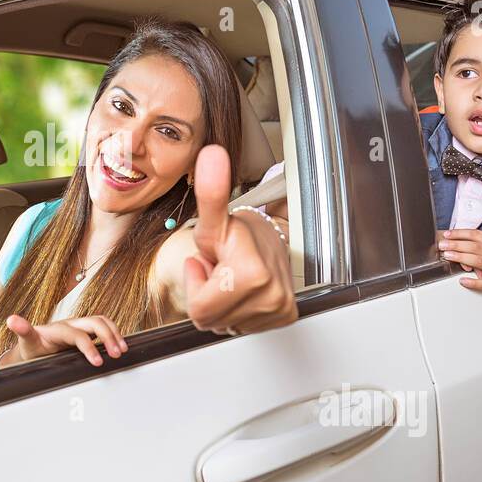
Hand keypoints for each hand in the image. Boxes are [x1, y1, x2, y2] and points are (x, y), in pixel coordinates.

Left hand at [0, 314, 126, 367]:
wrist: (34, 346)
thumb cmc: (32, 346)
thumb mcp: (26, 341)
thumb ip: (22, 330)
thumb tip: (11, 319)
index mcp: (59, 329)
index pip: (78, 334)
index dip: (89, 347)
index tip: (98, 362)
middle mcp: (72, 324)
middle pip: (95, 322)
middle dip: (108, 336)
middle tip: (117, 354)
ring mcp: (80, 326)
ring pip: (102, 322)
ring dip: (114, 334)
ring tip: (123, 350)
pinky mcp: (86, 331)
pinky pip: (103, 328)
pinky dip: (114, 335)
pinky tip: (119, 348)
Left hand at [183, 145, 298, 334]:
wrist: (272, 236)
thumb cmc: (238, 231)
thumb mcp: (213, 220)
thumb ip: (209, 192)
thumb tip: (211, 155)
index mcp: (252, 275)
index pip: (200, 310)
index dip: (196, 284)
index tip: (209, 262)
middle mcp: (272, 297)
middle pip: (211, 321)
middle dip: (207, 294)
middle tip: (220, 269)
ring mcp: (279, 309)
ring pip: (225, 325)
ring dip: (221, 302)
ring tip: (232, 277)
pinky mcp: (285, 316)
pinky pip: (243, 327)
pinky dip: (238, 310)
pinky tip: (244, 289)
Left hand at [437, 229, 481, 296]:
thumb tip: (468, 246)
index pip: (476, 235)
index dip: (460, 233)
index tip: (448, 234)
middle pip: (474, 246)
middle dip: (456, 244)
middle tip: (442, 244)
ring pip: (478, 260)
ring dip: (461, 257)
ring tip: (448, 255)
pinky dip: (473, 282)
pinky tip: (463, 281)